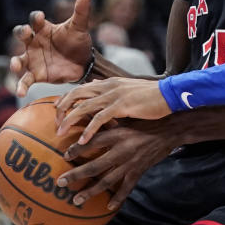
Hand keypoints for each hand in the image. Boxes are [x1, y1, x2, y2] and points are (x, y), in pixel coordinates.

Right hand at [10, 0, 92, 96]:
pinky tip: (19, 93)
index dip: (35, 18)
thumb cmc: (78, 42)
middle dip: (21, 33)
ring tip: (16, 65)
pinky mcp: (36, 74)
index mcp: (43, 29)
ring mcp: (33, 59)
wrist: (84, 63)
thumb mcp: (80, 27)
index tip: (39, 18)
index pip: (34, 20)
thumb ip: (81, 11)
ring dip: (15, 62)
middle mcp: (35, 43)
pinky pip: (25, 80)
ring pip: (19, 59)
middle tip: (25, 33)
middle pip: (21, 36)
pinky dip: (20, 86)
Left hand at [55, 78, 170, 144]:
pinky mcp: (122, 106)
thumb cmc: (152, 95)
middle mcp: (108, 87)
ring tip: (60, 135)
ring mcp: (114, 96)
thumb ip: (112, 91)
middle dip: (62, 110)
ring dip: (69, 122)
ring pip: (83, 108)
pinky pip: (99, 119)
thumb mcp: (128, 90)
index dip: (66, 99)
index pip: (80, 88)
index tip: (57, 112)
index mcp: (109, 83)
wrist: (169, 94)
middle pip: (76, 96)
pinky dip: (88, 130)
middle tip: (55, 125)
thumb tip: (99, 90)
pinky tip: (82, 141)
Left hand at [57, 119, 175, 209]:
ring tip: (77, 199)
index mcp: (117, 134)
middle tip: (60, 182)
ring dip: (90, 191)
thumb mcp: (127, 117)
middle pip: (94, 166)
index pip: (91, 143)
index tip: (65, 155)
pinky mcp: (139, 171)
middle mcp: (121, 150)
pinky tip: (109, 206)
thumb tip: (90, 121)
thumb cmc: (148, 120)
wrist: (172, 129)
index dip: (76, 150)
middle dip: (76, 176)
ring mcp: (130, 163)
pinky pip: (126, 188)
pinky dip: (118, 198)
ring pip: (107, 181)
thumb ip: (110, 122)